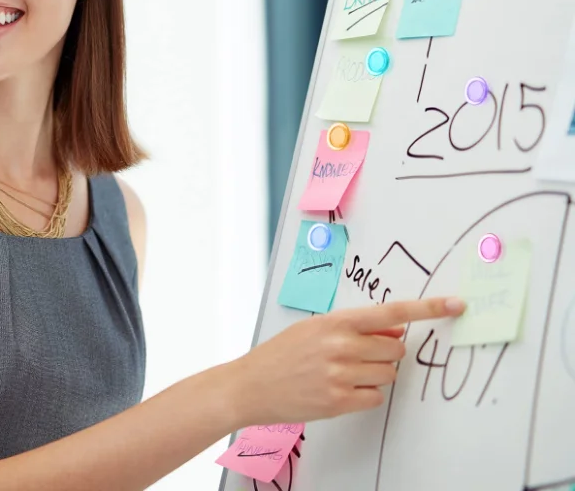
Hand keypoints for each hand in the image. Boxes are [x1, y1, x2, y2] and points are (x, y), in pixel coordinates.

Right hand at [229, 296, 465, 426]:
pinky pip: (376, 397)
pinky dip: (366, 394)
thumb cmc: (283, 352)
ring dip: (375, 373)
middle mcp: (341, 346)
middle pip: (396, 348)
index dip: (427, 308)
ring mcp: (340, 375)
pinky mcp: (339, 402)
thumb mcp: (314, 327)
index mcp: (336, 321)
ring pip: (388, 373)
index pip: (392, 312)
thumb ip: (353, 327)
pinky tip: (342, 389)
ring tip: (344, 372)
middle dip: (386, 351)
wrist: (252, 384)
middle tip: (360, 354)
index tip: (455, 305)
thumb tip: (393, 329)